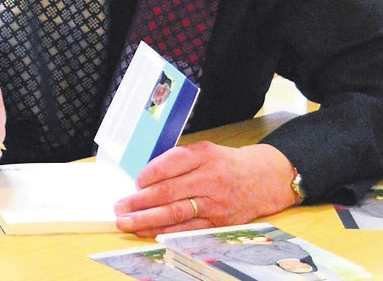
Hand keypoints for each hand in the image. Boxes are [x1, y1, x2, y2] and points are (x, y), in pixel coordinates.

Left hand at [112, 142, 298, 237]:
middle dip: (139, 202)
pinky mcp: (219, 222)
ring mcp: (215, 203)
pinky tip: (148, 232)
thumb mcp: (204, 151)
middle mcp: (211, 178)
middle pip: (169, 192)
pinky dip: (165, 231)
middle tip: (119, 208)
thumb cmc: (225, 164)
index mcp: (204, 155)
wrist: (263, 179)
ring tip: (126, 222)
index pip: (171, 164)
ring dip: (147, 220)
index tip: (134, 183)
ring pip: (176, 214)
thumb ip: (176, 161)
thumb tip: (142, 179)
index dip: (148, 175)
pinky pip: (187, 229)